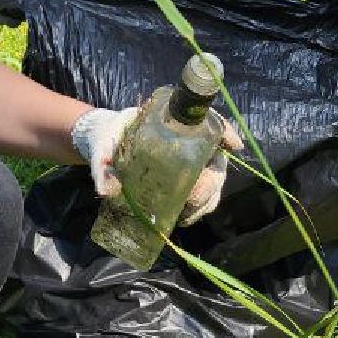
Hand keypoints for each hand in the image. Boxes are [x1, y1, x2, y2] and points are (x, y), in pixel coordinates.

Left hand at [70, 100, 242, 226]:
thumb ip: (103, 167)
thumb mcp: (103, 148)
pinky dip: (200, 207)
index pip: (206, 120)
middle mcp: (187, 140)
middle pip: (215, 158)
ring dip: (207, 199)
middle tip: (193, 198)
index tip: (234, 145)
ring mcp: (188, 161)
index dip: (224, 131)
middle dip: (212, 181)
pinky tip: (184, 217)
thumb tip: (107, 191)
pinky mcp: (183, 179)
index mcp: (171, 121)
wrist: (104, 148)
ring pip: (214, 179)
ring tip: (187, 214)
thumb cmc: (107, 139)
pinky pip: (203, 193)